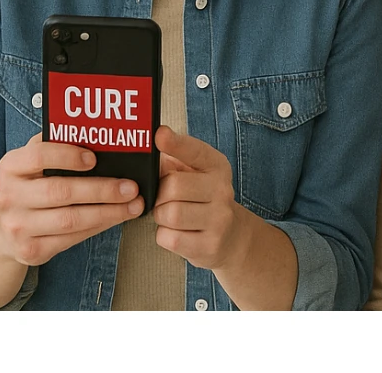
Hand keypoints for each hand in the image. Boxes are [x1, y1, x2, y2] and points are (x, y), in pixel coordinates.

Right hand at [0, 133, 144, 268]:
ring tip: (132, 205)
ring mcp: (18, 227)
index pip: (39, 156)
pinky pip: (71, 239)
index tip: (95, 158)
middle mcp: (10, 197)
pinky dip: (97, 228)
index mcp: (10, 167)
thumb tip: (94, 133)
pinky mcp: (31, 251)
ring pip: (70, 220)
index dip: (68, 155)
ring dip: (107, 212)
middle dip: (101, 189)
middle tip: (130, 186)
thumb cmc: (26, 186)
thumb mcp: (29, 163)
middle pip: (61, 192)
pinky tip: (114, 219)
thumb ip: (53, 146)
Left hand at [152, 125, 246, 271]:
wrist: (232, 238)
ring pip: (170, 214)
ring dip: (161, 216)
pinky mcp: (209, 246)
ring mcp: (219, 220)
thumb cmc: (203, 200)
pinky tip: (175, 232)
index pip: (194, 150)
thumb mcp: (195, 174)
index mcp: (217, 166)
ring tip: (169, 216)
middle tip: (162, 199)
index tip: (159, 135)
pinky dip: (164, 235)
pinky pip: (170, 238)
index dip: (175, 143)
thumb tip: (149, 157)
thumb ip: (173, 162)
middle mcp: (222, 190)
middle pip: (173, 186)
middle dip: (159, 194)